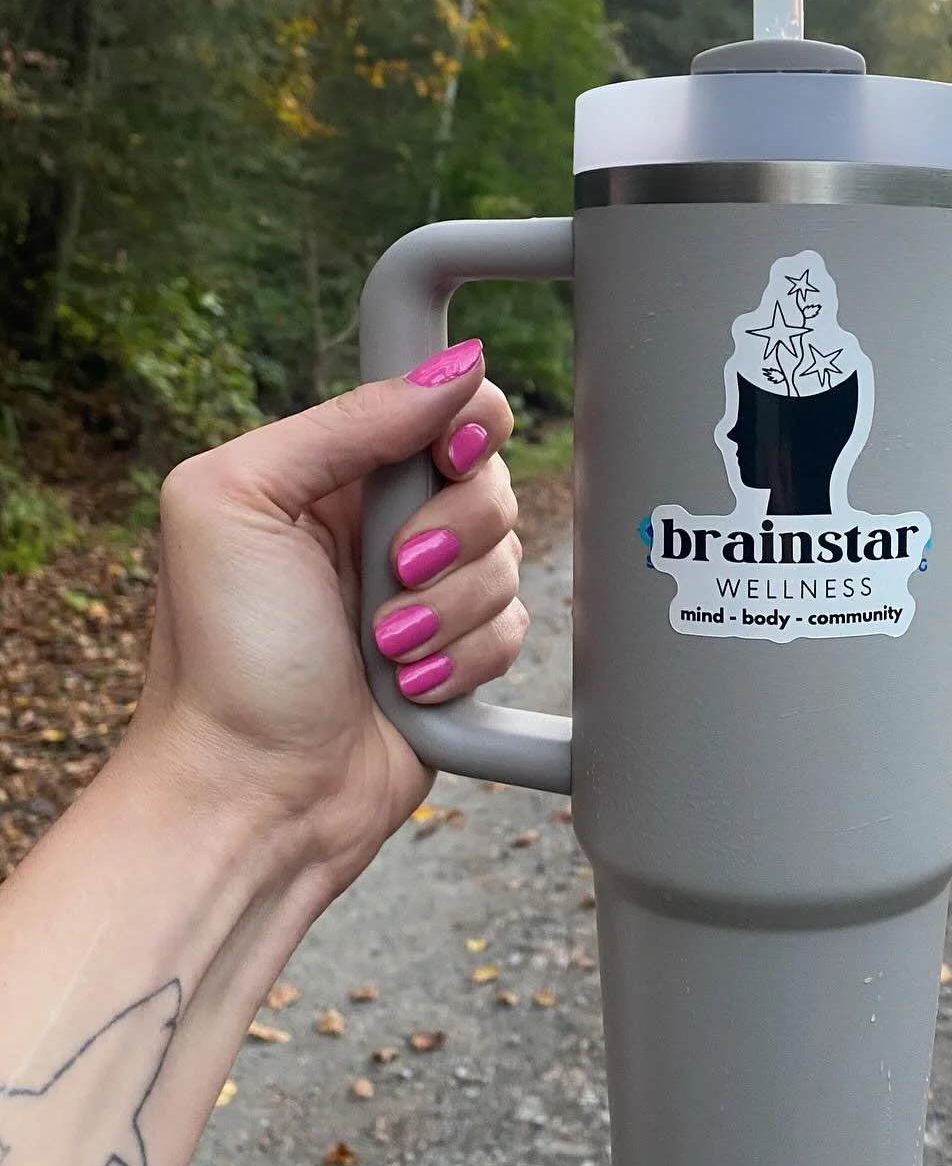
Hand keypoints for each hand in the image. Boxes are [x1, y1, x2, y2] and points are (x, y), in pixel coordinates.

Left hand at [124, 339, 524, 893]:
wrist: (250, 797)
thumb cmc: (222, 659)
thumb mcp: (236, 502)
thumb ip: (343, 421)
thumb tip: (454, 369)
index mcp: (329, 473)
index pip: (441, 408)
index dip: (464, 428)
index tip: (447, 461)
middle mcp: (379, 526)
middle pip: (488, 482)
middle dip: (452, 535)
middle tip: (392, 573)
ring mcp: (422, 595)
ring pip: (507, 563)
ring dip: (450, 612)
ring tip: (384, 649)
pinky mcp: (455, 660)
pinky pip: (514, 632)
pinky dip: (465, 663)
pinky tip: (409, 689)